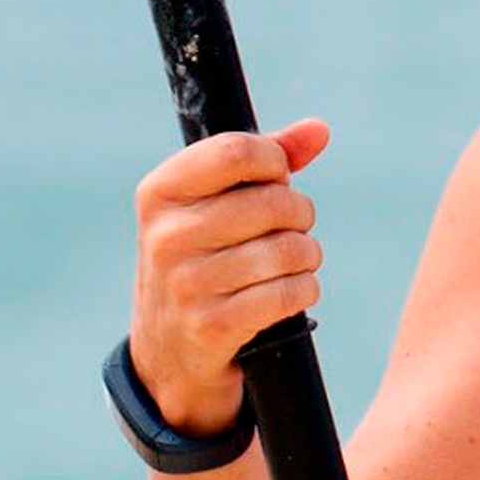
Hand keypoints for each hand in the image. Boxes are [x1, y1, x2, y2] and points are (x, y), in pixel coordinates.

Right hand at [128, 118, 330, 435]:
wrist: (170, 349)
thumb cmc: (205, 257)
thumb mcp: (215, 203)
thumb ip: (267, 158)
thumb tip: (318, 130)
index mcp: (160, 193)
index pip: (238, 151)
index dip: (275, 162)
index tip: (275, 180)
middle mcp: (166, 236)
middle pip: (276, 202)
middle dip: (300, 215)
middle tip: (290, 229)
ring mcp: (186, 283)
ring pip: (291, 249)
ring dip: (307, 256)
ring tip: (291, 262)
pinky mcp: (211, 325)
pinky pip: (290, 292)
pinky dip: (304, 290)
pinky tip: (288, 291)